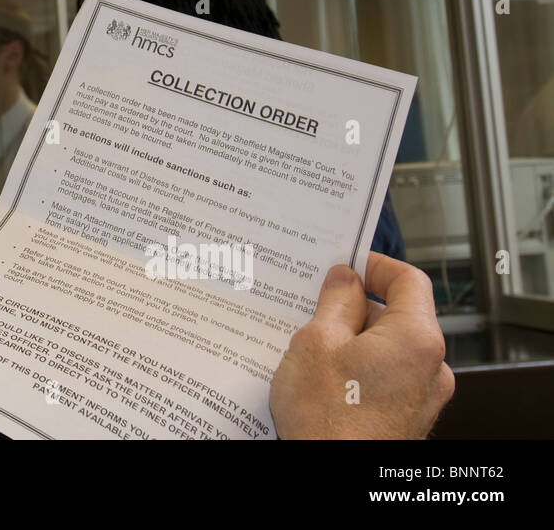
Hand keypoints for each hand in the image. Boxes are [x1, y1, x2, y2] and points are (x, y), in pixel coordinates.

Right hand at [269, 252, 453, 438]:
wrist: (335, 480)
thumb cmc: (327, 418)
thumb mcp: (317, 342)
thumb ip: (335, 302)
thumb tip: (345, 278)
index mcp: (417, 338)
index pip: (408, 279)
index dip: (374, 265)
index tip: (345, 263)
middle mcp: (431, 367)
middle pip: (398, 314)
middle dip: (355, 306)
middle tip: (313, 306)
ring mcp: (423, 396)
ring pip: (389, 347)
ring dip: (353, 339)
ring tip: (311, 347)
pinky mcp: (408, 417)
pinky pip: (387, 376)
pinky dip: (359, 367)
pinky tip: (324, 375)